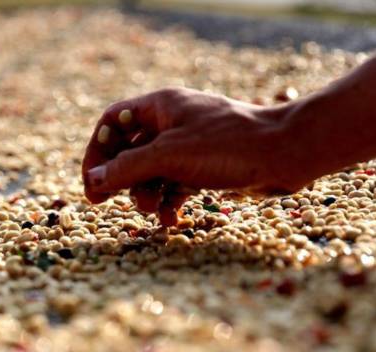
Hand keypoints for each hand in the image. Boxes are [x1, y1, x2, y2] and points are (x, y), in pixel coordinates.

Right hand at [82, 88, 302, 225]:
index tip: (90, 178)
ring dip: (143, 194)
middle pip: (128, 150)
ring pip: (150, 172)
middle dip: (118, 177)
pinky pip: (173, 186)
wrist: (285, 155)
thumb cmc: (227, 146)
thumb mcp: (169, 156)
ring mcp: (187, 146)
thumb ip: (127, 168)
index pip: (113, 121)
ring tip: (150, 211)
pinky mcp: (202, 168)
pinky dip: (167, 203)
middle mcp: (171, 123)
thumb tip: (93, 181)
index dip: (97, 149)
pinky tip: (170, 220)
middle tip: (101, 201)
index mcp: (160, 107)